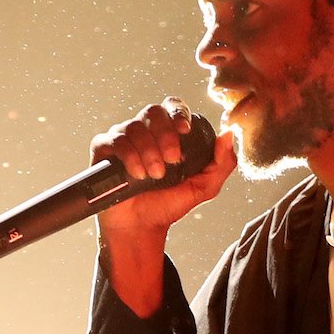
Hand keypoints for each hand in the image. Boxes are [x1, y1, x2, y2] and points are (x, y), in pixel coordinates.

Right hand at [90, 99, 236, 317]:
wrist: (141, 227)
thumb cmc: (168, 204)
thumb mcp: (203, 187)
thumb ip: (222, 164)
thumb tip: (230, 134)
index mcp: (167, 132)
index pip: (172, 106)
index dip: (178, 112)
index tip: (185, 130)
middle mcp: (144, 131)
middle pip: (153, 111)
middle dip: (165, 134)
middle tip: (172, 161)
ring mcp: (122, 138)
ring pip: (135, 127)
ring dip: (149, 152)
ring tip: (154, 176)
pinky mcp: (103, 150)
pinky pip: (114, 140)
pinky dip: (129, 156)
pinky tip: (137, 175)